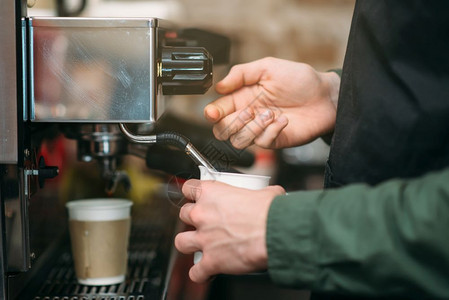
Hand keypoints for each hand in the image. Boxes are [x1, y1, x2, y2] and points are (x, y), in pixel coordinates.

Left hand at [174, 179, 284, 282]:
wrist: (275, 233)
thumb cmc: (270, 212)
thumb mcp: (265, 193)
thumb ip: (259, 193)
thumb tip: (269, 195)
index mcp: (211, 193)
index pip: (189, 188)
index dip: (192, 194)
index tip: (198, 198)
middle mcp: (202, 215)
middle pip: (184, 214)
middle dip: (193, 219)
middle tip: (206, 222)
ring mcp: (204, 239)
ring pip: (181, 242)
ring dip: (189, 244)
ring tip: (200, 246)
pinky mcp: (210, 261)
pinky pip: (195, 271)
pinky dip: (200, 273)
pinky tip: (207, 272)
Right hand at [205, 57, 339, 148]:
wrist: (325, 96)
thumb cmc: (300, 80)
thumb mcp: (268, 67)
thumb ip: (241, 74)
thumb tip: (218, 86)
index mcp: (242, 97)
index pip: (217, 111)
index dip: (212, 114)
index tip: (214, 112)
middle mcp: (248, 115)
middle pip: (222, 130)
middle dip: (232, 123)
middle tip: (249, 111)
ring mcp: (261, 130)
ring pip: (239, 141)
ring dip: (252, 128)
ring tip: (271, 114)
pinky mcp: (274, 140)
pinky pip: (261, 143)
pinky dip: (271, 132)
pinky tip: (283, 120)